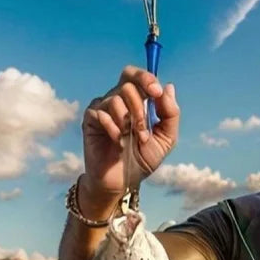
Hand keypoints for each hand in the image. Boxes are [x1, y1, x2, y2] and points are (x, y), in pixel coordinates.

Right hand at [80, 65, 179, 212]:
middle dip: (139, 106)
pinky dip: (113, 128)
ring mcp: (103, 109)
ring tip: (131, 140)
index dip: (147, 79)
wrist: (122, 182)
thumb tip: (168, 88)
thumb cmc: (142, 160)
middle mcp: (119, 100)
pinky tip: (117, 141)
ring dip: (128, 121)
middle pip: (127, 84)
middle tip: (143, 129)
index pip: (138, 77)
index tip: (156, 93)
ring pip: (115, 99)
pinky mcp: (90, 121)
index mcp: (137, 101)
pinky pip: (100, 113)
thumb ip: (170, 114)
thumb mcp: (166, 139)